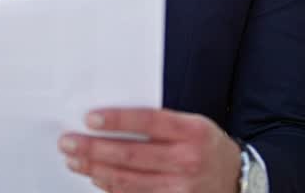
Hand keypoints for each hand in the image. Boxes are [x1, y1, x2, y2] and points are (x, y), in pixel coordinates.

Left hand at [59, 108, 241, 192]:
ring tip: (74, 159)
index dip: (117, 120)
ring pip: (128, 180)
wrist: (236, 178)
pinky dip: (111, 188)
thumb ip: (159, 122)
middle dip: (94, 148)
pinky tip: (96, 177)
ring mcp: (181, 188)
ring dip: (95, 169)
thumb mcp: (192, 124)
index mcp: (192, 131)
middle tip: (68, 142)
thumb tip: (111, 120)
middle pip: (131, 155)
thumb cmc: (206, 146)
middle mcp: (187, 160)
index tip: (89, 119)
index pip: (149, 122)